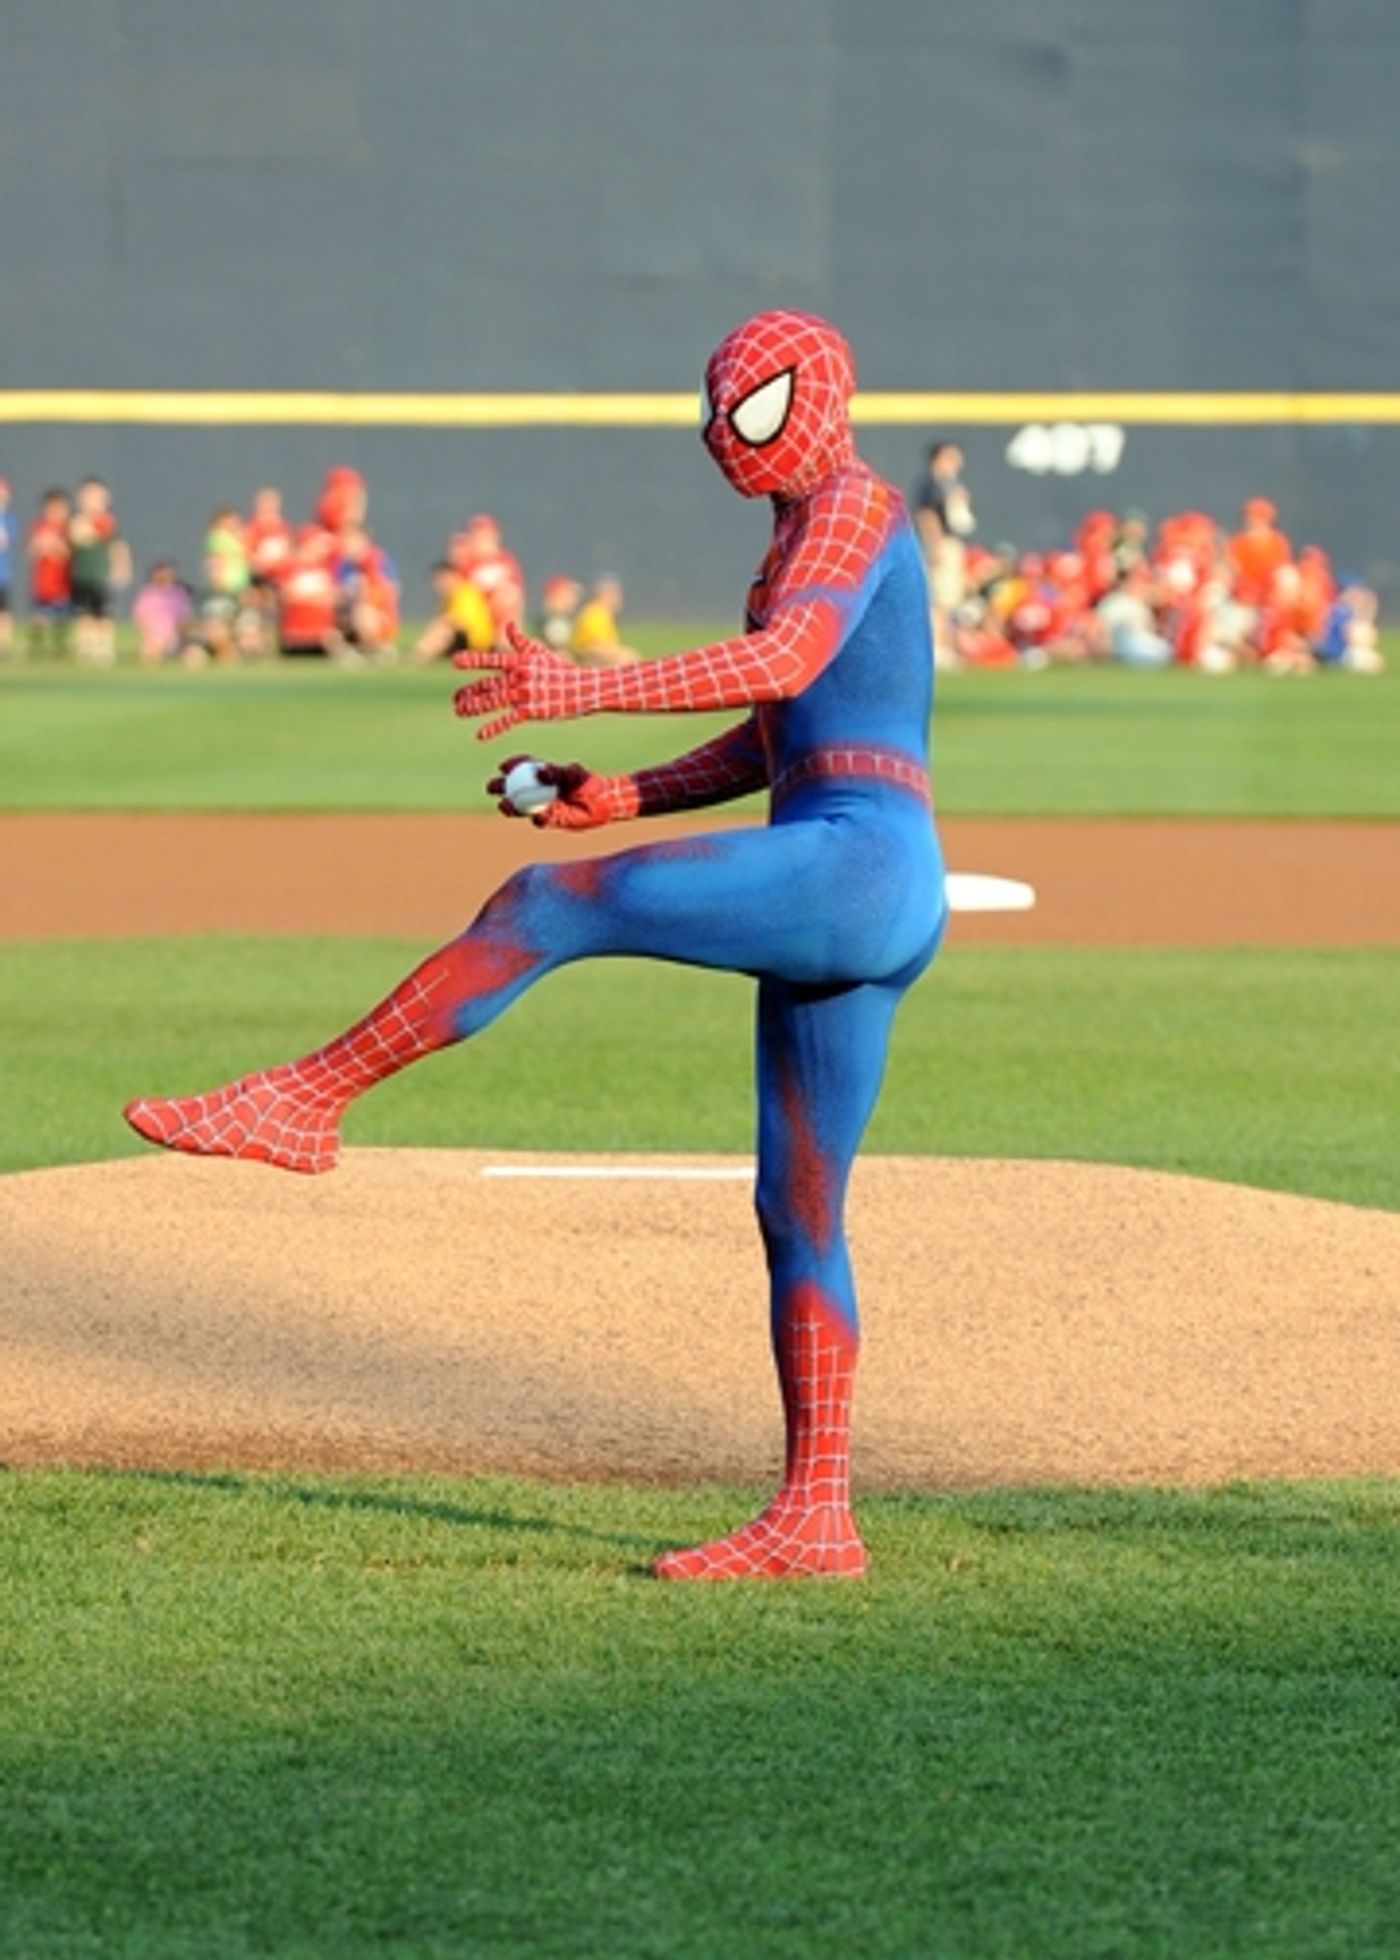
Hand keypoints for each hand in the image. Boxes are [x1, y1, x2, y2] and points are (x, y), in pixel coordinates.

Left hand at [453, 622, 586, 739]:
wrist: (584, 688)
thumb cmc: (562, 670)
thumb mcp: (541, 653)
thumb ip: (521, 642)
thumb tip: (509, 625)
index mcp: (520, 662)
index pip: (492, 660)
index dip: (473, 660)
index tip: (456, 661)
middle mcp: (519, 677)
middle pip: (487, 685)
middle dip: (468, 692)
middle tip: (455, 699)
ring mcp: (524, 694)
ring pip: (492, 701)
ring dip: (474, 707)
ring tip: (459, 711)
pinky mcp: (531, 711)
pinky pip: (508, 720)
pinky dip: (493, 728)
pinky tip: (480, 735)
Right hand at [485, 756, 640, 829]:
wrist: (603, 803)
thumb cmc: (588, 783)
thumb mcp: (573, 774)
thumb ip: (556, 772)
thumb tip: (539, 772)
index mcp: (543, 774)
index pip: (522, 767)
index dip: (511, 766)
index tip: (504, 766)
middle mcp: (539, 790)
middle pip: (513, 787)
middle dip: (500, 787)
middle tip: (492, 788)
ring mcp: (543, 805)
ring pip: (520, 807)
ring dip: (510, 806)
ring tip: (505, 805)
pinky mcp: (551, 820)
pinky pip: (539, 820)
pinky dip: (538, 819)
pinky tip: (539, 816)